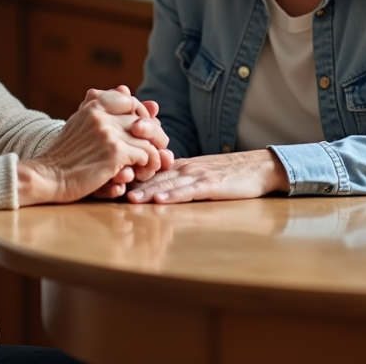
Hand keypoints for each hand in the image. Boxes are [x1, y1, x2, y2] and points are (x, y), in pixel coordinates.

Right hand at [17, 89, 169, 205]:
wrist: (48, 177)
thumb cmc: (65, 154)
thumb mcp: (78, 123)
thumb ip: (98, 106)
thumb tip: (125, 87)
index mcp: (94, 107)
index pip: (130, 100)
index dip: (141, 115)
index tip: (141, 132)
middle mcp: (102, 116)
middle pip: (143, 120)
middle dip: (154, 136)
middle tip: (156, 150)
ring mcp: (109, 133)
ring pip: (148, 139)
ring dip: (153, 154)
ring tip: (149, 165)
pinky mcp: (115, 153)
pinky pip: (146, 155)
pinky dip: (148, 165)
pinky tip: (141, 173)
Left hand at [125, 149, 287, 203]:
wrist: (258, 167)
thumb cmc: (227, 172)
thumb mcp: (197, 172)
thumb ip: (175, 177)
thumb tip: (148, 187)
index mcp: (178, 164)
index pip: (148, 167)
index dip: (128, 172)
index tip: (106, 177)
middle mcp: (184, 167)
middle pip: (153, 173)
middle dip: (131, 180)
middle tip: (109, 187)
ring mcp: (198, 175)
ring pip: (168, 182)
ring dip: (147, 190)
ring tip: (129, 197)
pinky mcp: (212, 185)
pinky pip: (190, 191)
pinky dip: (174, 196)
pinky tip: (160, 200)